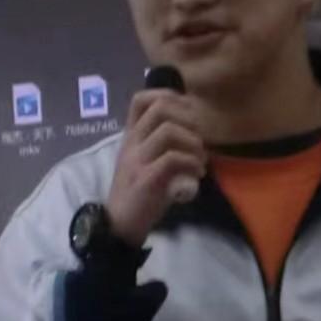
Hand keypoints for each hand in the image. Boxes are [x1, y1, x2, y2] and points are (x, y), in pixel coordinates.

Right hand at [107, 89, 206, 246]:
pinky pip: (172, 159)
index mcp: (131, 136)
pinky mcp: (145, 179)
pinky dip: (191, 163)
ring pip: (168, 131)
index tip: (188, 113)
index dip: (168, 96)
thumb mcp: (147, 161)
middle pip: (160, 109)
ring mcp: (137, 160)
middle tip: (199, 139)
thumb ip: (162, 145)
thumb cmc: (140, 192)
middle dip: (188, 119)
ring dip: (193, 143)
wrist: (120, 224)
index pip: (140, 100)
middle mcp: (132, 143)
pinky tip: (197, 174)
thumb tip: (194, 129)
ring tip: (200, 160)